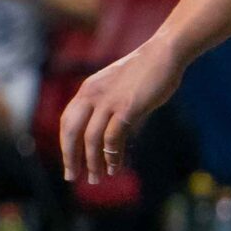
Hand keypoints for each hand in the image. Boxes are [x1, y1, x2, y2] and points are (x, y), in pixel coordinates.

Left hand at [59, 37, 182, 182]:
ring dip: (92, 162)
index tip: (68, 161)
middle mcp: (92, 96)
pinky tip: (114, 167)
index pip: (67, 122)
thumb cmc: (146, 70)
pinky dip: (112, 156)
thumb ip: (108, 105)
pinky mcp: (127, 108)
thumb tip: (109, 130)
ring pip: (91, 139)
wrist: (165, 52)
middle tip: (73, 177)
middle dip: (71, 157)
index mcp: (87, 90)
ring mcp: (109, 102)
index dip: (66, 144)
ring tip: (97, 178)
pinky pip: (113, 138)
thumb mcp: (117, 86)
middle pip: (72, 132)